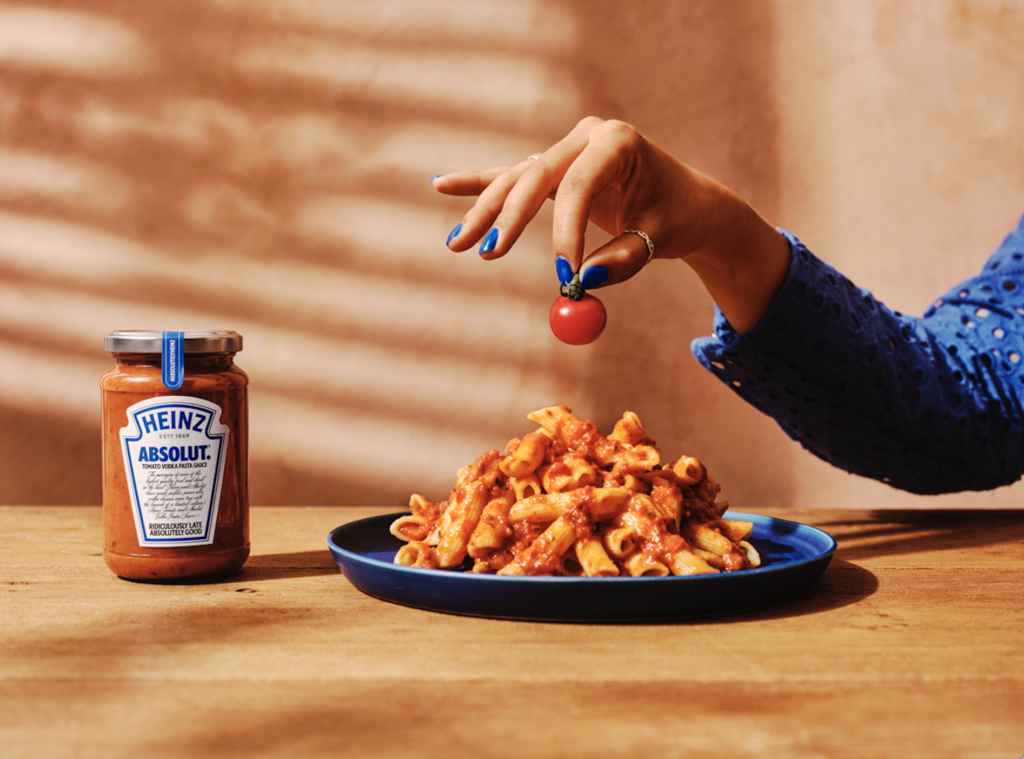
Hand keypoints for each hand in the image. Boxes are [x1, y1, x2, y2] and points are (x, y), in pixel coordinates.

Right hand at [433, 116, 789, 333]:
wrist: (685, 202)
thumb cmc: (676, 217)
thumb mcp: (658, 239)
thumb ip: (624, 260)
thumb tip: (584, 281)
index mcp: (618, 142)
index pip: (578, 187)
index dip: (564, 232)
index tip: (562, 277)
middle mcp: (587, 136)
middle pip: (536, 178)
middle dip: (508, 219)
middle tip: (487, 254)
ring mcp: (567, 147)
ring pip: (518, 180)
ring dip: (486, 212)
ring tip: (458, 244)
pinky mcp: (554, 166)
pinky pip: (513, 177)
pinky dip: (480, 185)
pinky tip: (441, 185)